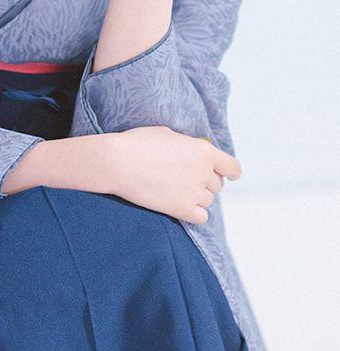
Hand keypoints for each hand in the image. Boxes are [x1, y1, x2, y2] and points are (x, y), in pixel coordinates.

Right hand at [1, 126, 240, 224]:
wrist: (118, 162)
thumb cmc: (138, 143)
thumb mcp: (168, 134)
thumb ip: (187, 145)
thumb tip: (192, 152)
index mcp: (204, 151)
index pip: (233, 168)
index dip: (229, 172)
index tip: (225, 175)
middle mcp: (203, 172)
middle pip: (218, 185)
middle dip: (205, 182)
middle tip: (184, 179)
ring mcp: (193, 192)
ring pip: (208, 201)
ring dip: (196, 197)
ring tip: (175, 190)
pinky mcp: (181, 209)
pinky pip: (201, 217)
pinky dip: (193, 213)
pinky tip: (179, 205)